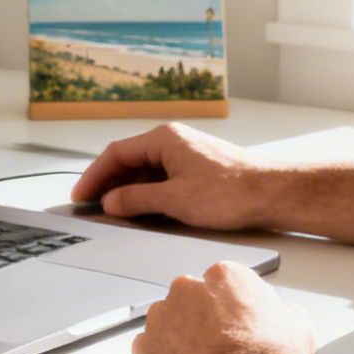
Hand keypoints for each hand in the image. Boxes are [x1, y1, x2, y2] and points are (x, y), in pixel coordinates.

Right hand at [70, 123, 271, 228]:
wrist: (272, 193)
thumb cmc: (231, 192)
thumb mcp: (174, 200)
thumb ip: (137, 199)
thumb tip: (111, 202)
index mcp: (164, 139)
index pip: (116, 153)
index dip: (94, 177)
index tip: (81, 197)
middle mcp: (174, 141)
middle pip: (129, 160)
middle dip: (109, 184)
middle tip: (92, 208)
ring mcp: (187, 154)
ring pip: (146, 170)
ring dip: (129, 190)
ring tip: (115, 214)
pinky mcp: (198, 168)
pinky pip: (163, 177)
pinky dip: (148, 193)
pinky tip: (143, 211)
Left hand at [132, 260, 315, 353]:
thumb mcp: (294, 321)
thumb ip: (278, 311)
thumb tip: (283, 316)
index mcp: (223, 276)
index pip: (216, 284)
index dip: (224, 309)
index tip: (228, 325)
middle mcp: (188, 288)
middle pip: (185, 300)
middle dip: (195, 321)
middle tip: (213, 347)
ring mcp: (162, 317)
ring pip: (163, 324)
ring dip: (175, 340)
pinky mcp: (144, 348)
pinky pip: (146, 352)